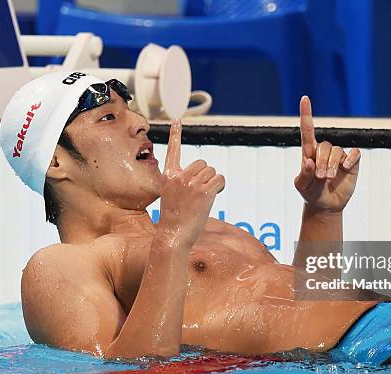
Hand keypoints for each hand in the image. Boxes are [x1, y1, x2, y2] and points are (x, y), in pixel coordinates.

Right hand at [159, 119, 224, 245]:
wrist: (174, 235)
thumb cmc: (174, 220)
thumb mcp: (172, 197)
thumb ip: (181, 184)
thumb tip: (202, 177)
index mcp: (169, 176)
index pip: (173, 150)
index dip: (175, 134)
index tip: (177, 120)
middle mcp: (179, 177)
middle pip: (203, 163)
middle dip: (207, 175)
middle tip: (202, 192)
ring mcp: (192, 184)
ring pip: (212, 171)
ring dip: (214, 182)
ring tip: (205, 198)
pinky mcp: (204, 192)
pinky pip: (220, 179)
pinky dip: (221, 186)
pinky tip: (214, 196)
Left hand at [294, 96, 359, 212]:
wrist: (325, 205)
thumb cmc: (311, 193)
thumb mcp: (301, 186)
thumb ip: (303, 174)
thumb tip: (308, 161)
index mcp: (309, 152)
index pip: (307, 130)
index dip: (306, 114)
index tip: (304, 99)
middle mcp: (324, 151)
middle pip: (325, 146)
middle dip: (322, 162)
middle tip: (321, 177)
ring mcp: (338, 156)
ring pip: (337, 151)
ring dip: (333, 165)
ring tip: (329, 178)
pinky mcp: (351, 162)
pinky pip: (354, 153)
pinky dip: (350, 159)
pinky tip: (346, 167)